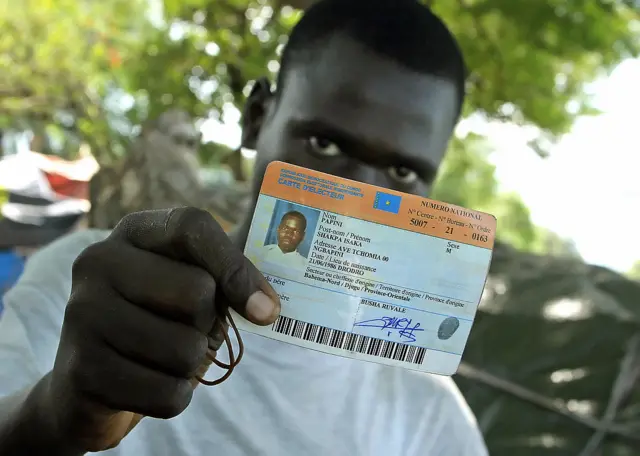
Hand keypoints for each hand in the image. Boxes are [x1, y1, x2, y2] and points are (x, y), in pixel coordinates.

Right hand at [45, 208, 279, 451]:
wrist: (89, 381)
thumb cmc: (158, 322)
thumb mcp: (191, 288)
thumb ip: (227, 280)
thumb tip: (267, 308)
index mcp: (134, 232)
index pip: (192, 227)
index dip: (236, 267)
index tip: (266, 309)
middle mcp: (98, 262)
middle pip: (196, 292)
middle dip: (208, 325)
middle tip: (188, 331)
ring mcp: (82, 313)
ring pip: (184, 349)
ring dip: (191, 365)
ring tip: (165, 358)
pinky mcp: (81, 369)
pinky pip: (166, 394)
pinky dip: (174, 397)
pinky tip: (149, 385)